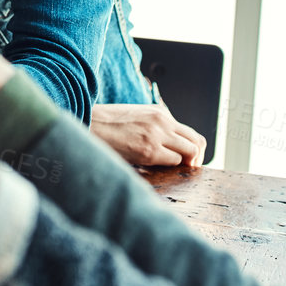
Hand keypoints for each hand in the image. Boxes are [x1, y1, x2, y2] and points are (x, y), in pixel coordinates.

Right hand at [90, 103, 204, 166]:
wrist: (89, 124)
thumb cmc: (107, 124)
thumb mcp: (136, 117)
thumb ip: (155, 127)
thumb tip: (168, 146)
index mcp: (160, 112)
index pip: (190, 133)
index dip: (193, 150)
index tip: (187, 160)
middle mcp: (163, 121)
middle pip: (197, 142)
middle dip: (196, 159)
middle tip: (187, 170)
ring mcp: (157, 135)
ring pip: (191, 152)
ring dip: (185, 164)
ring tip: (175, 172)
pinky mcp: (149, 151)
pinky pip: (174, 162)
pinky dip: (170, 168)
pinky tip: (159, 170)